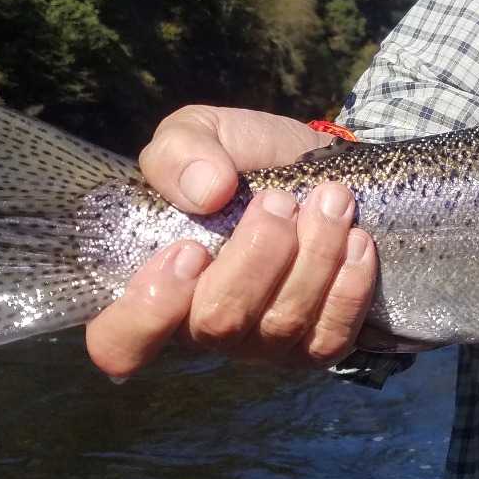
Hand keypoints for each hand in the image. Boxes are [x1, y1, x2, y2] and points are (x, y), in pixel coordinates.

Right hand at [84, 106, 377, 378]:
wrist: (315, 166)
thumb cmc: (241, 159)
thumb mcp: (199, 134)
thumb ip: (180, 152)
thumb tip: (207, 191)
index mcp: (156, 287)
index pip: (120, 342)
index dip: (149, 311)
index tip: (189, 249)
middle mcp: (202, 329)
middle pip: (218, 324)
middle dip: (258, 255)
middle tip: (279, 201)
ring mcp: (261, 345)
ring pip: (282, 324)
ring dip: (314, 254)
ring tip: (332, 200)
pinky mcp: (315, 344)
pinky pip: (330, 336)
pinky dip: (349, 286)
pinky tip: (357, 241)